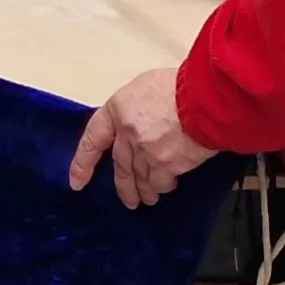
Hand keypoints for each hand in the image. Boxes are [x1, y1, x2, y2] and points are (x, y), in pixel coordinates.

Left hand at [66, 68, 213, 208]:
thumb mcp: (147, 85)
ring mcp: (145, 152)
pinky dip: (163, 186)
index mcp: (118, 109)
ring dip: (145, 191)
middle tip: (129, 200)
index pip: (93, 138)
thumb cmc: (181, 84)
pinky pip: (160, 183)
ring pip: (140, 179)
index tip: (77, 182)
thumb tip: (138, 121)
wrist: (206, 97)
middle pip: (120, 166)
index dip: (83, 162)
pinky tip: (170, 184)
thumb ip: (135, 108)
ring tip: (149, 198)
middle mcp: (127, 133)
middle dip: (124, 187)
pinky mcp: (166, 166)